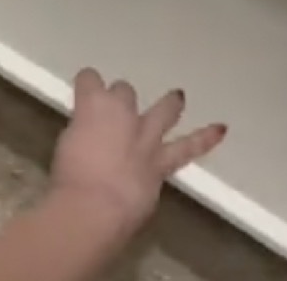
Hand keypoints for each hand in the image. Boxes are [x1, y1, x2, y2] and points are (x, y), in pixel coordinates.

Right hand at [49, 69, 225, 246]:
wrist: (94, 207)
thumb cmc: (69, 176)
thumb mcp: (66, 143)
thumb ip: (82, 133)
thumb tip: (91, 137)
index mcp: (93, 103)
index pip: (90, 79)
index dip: (87, 85)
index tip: (85, 90)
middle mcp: (122, 112)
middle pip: (124, 92)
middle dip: (120, 99)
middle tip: (115, 111)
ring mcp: (145, 136)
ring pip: (162, 111)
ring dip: (170, 104)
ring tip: (178, 97)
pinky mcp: (160, 162)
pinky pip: (187, 148)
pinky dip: (205, 138)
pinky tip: (221, 129)